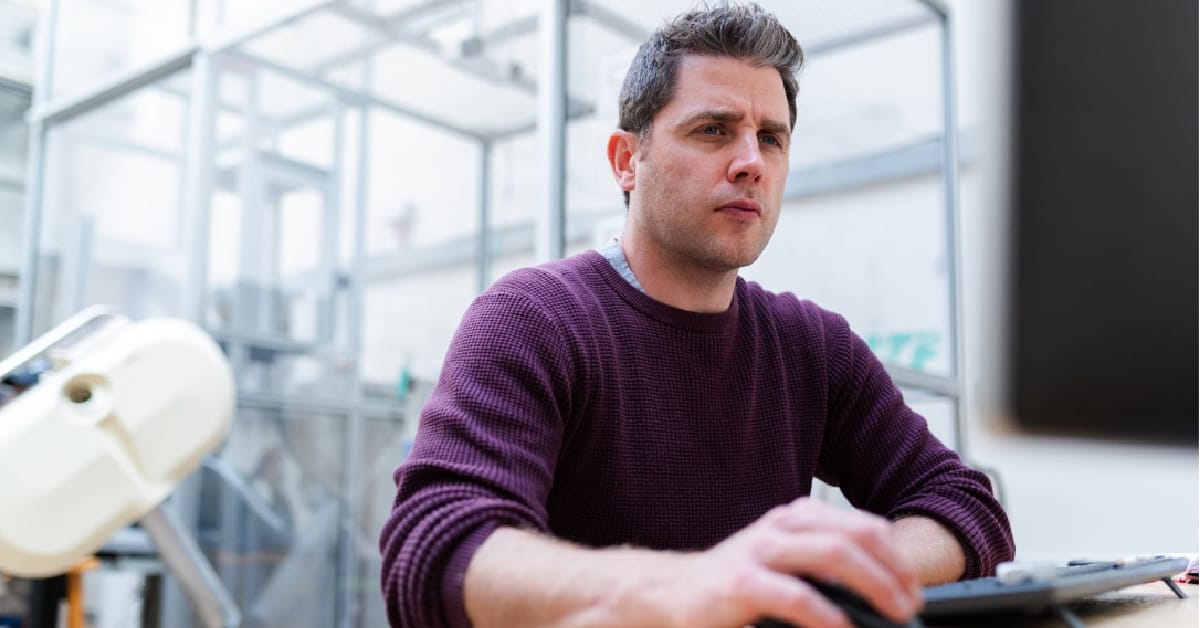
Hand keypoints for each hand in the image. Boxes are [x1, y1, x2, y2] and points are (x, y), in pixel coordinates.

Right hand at [652, 498, 922, 627]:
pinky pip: (796, 596)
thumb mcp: (780, 563)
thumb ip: (820, 566)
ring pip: (831, 554)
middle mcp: (778, 528)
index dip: (896, 555)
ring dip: (873, 585)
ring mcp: (757, 553)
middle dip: (892, 571)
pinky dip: (828, 616)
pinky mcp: (739, 586)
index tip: (914, 588)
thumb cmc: (732, 584)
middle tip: (910, 605)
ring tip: (892, 614)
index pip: (860, 525)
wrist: (668, 593)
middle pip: (852, 535)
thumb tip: (880, 591)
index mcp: (794, 518)